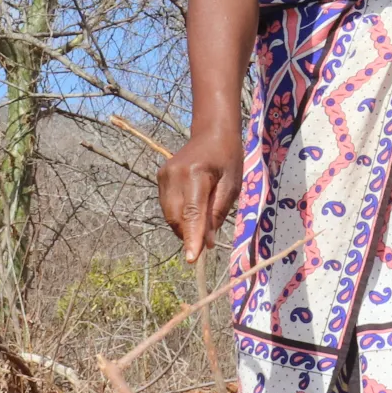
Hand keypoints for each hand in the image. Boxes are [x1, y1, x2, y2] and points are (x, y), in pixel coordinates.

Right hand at [158, 131, 240, 262]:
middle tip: (207, 243)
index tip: (191, 259)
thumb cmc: (228, 158)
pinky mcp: (160, 178)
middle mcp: (174, 175)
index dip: (192, 237)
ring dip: (184, 227)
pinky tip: (193, 210)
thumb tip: (208, 242)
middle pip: (177, 217)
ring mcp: (163, 175)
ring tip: (202, 222)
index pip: (192, 212)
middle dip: (190, 235)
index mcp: (195, 174)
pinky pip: (168, 207)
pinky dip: (179, 216)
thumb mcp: (232, 185)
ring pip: (170, 215)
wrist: (212, 133)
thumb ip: (218, 212)